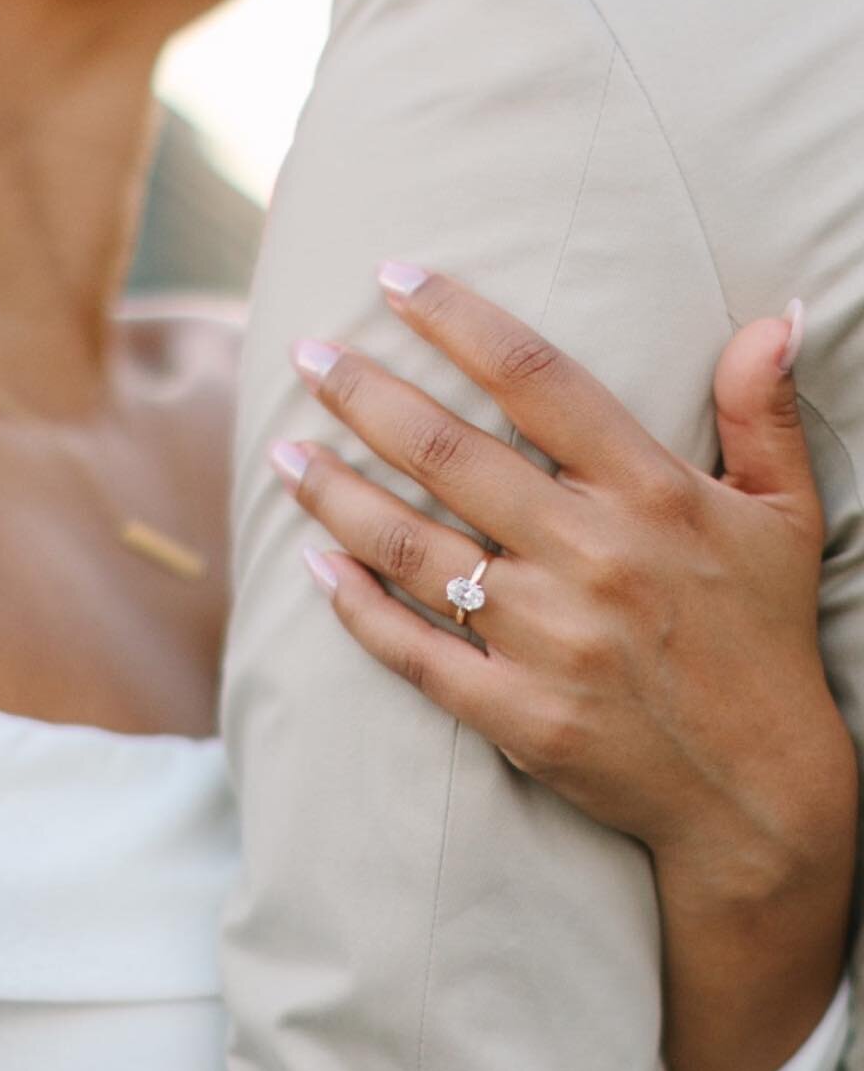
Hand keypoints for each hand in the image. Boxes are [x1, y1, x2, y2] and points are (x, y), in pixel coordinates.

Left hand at [270, 265, 856, 1070]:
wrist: (759, 793)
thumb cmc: (762, 638)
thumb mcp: (785, 517)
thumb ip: (765, 413)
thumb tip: (776, 314)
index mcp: (653, 495)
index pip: (540, 382)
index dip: (460, 322)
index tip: (395, 278)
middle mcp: (592, 557)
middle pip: (450, 454)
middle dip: (366, 394)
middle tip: (306, 352)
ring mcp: (548, 640)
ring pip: (411, 547)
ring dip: (336, 492)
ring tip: (284, 450)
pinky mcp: (515, 712)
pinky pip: (412, 649)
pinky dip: (353, 604)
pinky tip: (311, 559)